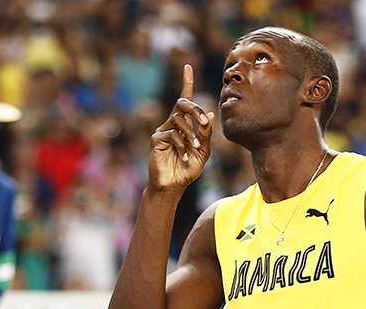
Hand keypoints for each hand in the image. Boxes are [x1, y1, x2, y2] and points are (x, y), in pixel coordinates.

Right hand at [150, 63, 213, 192]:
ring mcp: (163, 130)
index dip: (186, 82)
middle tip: (204, 123)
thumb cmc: (188, 168)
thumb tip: (209, 114)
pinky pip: (172, 134)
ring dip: (190, 133)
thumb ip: (206, 134)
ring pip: (179, 119)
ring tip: (195, 148)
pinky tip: (184, 155)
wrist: (173, 185)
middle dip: (195, 110)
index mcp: (184, 124)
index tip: (188, 66)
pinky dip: (181, 144)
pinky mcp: (156, 139)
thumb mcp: (203, 152)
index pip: (186, 99)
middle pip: (182, 103)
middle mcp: (172, 123)